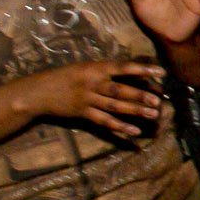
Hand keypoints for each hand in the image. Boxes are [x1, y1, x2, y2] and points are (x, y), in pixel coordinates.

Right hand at [15, 58, 164, 137]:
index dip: (142, 69)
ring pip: (115, 107)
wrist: (38, 92)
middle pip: (120, 90)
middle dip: (141, 95)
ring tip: (153, 115)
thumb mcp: (84, 67)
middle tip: (159, 100)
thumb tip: (132, 74)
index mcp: (95, 68)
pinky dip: (120, 127)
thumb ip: (105, 70)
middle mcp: (92, 83)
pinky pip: (104, 122)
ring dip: (135, 111)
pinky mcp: (83, 114)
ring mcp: (87, 100)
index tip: (161, 72)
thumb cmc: (64, 76)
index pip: (122, 67)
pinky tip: (134, 132)